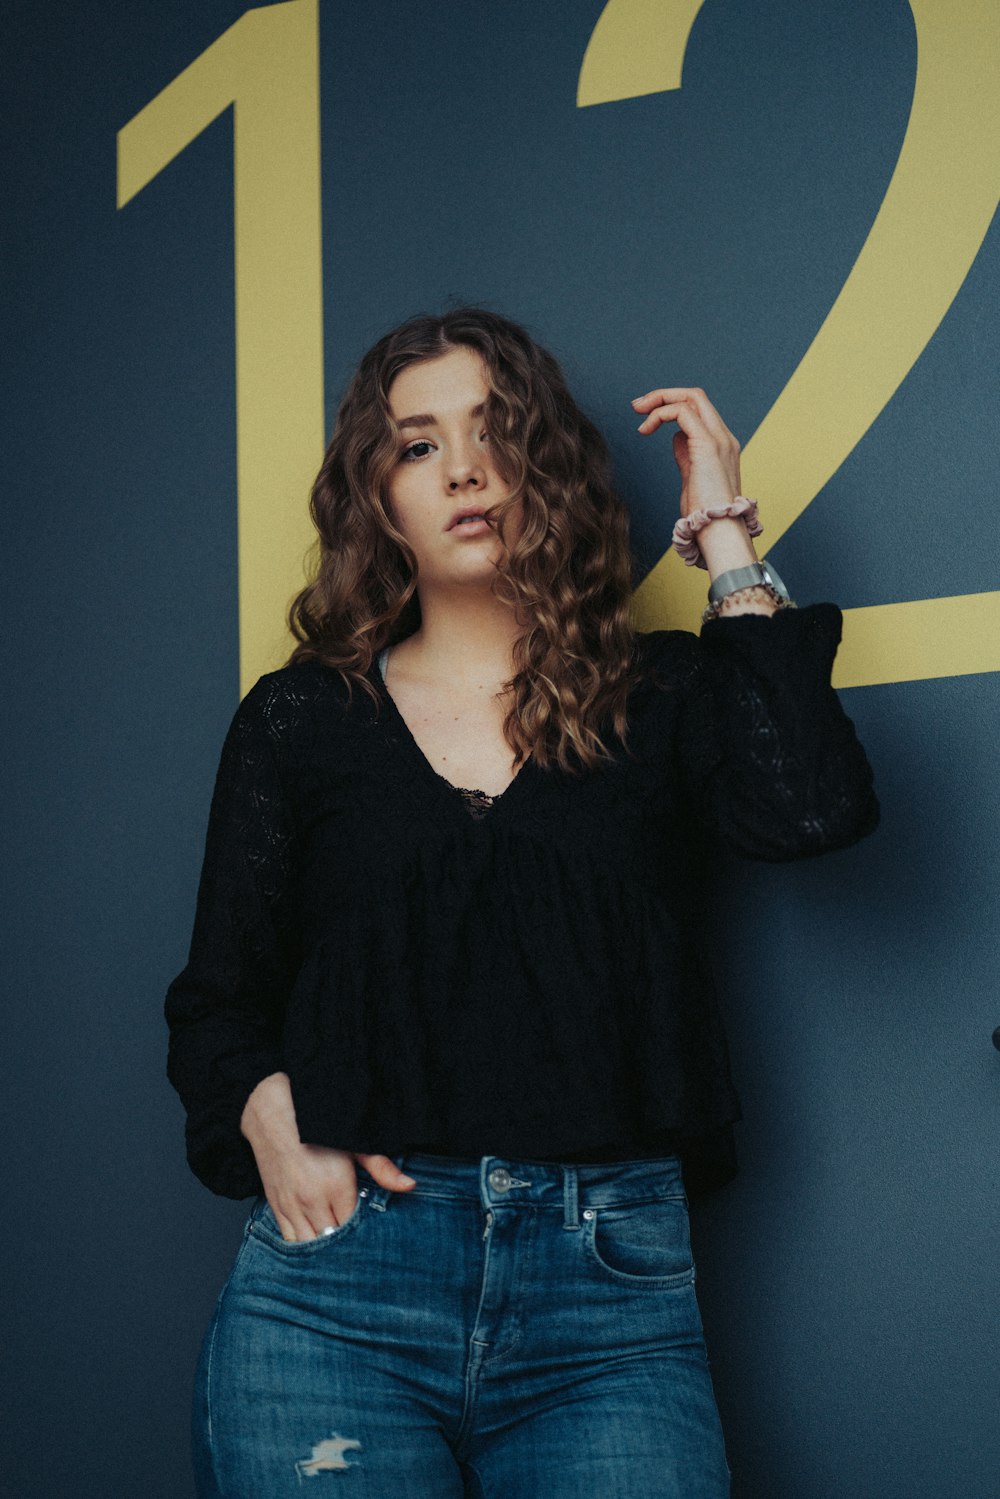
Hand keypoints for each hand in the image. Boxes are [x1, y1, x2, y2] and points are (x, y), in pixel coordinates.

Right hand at [239, 1072, 416, 1242]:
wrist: (273, 1116)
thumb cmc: (316, 1128)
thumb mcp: (354, 1144)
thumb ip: (382, 1168)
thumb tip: (409, 1185)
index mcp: (336, 1188)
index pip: (354, 1229)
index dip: (363, 1236)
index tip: (373, 1238)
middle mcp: (312, 1202)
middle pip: (332, 1242)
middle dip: (344, 1247)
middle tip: (358, 1251)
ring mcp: (292, 1207)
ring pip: (309, 1246)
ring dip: (322, 1249)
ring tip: (336, 1251)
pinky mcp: (276, 1207)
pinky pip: (289, 1240)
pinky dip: (302, 1246)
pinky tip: (314, 1244)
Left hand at [631, 386, 741, 517]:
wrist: (720, 533)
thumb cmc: (705, 516)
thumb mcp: (693, 478)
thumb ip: (686, 456)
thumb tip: (675, 438)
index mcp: (722, 445)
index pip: (699, 410)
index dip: (671, 406)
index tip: (646, 418)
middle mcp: (724, 437)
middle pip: (695, 396)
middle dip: (663, 395)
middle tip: (637, 406)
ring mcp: (719, 439)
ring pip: (690, 397)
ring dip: (659, 400)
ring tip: (638, 414)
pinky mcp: (708, 445)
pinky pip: (682, 412)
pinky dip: (660, 414)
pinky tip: (646, 430)